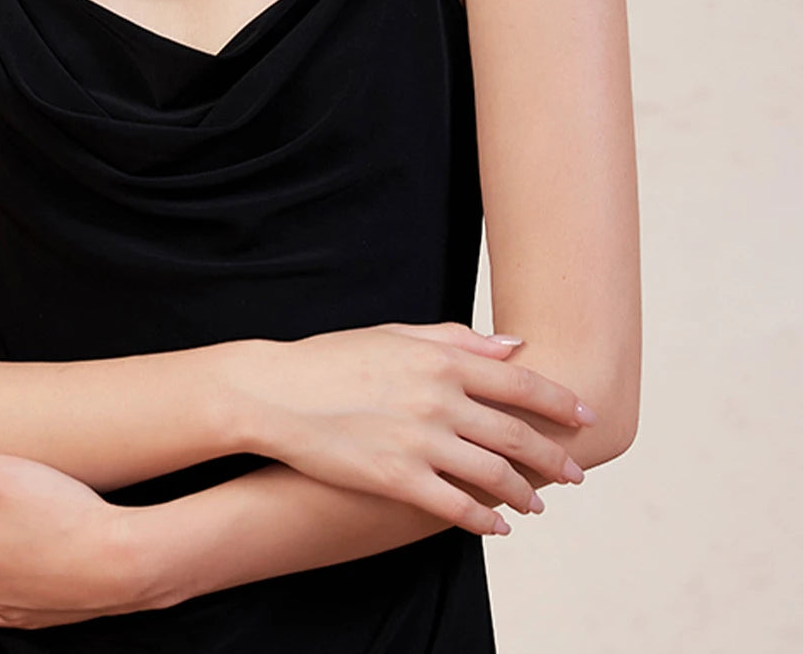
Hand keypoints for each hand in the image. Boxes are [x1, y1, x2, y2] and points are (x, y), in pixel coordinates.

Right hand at [235, 323, 593, 535]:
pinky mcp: (398, 478)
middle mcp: (439, 398)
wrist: (276, 392)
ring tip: (537, 506)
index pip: (522, 383)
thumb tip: (512, 346)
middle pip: (518, 433)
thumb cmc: (332, 358)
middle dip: (553, 457)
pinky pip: (457, 507)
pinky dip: (484, 520)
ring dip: (524, 494)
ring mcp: (421, 440)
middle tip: (574, 473)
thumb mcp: (394, 334)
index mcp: (440, 358)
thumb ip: (455, 339)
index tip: (586, 417)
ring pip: (494, 475)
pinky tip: (496, 527)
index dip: (561, 403)